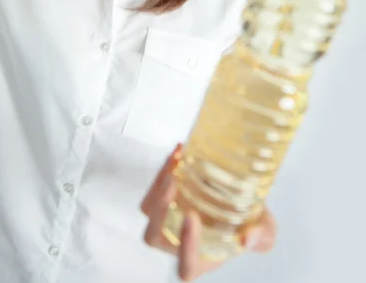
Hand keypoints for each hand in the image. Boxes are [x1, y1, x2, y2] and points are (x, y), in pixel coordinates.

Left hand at [141, 144, 276, 280]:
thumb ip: (263, 236)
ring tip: (176, 161)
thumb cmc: (249, 222)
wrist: (240, 199)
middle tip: (174, 181)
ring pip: (150, 208)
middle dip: (159, 208)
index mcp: (201, 258)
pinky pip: (154, 186)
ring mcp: (169, 219)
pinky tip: (180, 151)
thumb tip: (248, 237)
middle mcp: (179, 242)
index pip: (185, 264)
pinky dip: (164, 168)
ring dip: (158, 185)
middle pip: (154, 235)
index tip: (193, 217)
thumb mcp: (266, 230)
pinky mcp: (166, 197)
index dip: (186, 245)